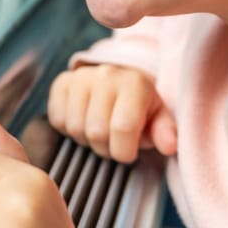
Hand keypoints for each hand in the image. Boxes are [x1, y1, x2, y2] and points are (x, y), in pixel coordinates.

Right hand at [47, 64, 177, 163]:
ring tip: (100, 130)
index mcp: (134, 83)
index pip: (123, 128)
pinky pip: (58, 120)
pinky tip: (84, 120)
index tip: (129, 152)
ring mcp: (81, 77)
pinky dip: (69, 129)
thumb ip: (166, 132)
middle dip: (106, 148)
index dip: (124, 151)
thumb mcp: (159, 118)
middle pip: (97, 133)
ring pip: (75, 129)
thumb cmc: (142, 107)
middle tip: (114, 142)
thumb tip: (169, 146)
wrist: (120, 81)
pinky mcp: (61, 82)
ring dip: (87, 140)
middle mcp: (106, 75)